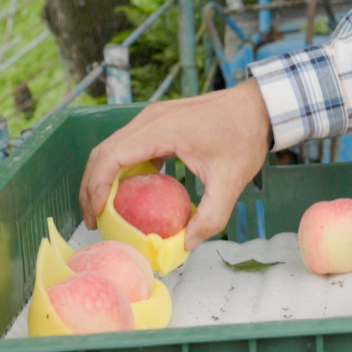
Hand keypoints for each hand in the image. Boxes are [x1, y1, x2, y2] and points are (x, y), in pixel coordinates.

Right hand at [79, 80, 271, 249]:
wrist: (259, 106)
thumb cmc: (245, 137)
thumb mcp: (231, 181)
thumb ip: (211, 216)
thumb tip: (187, 245)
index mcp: (161, 129)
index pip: (110, 157)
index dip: (96, 188)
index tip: (97, 216)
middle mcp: (149, 119)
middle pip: (103, 153)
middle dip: (92, 187)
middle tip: (95, 220)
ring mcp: (152, 117)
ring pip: (112, 147)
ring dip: (103, 177)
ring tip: (106, 209)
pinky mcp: (159, 120)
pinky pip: (129, 144)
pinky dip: (121, 167)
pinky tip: (131, 191)